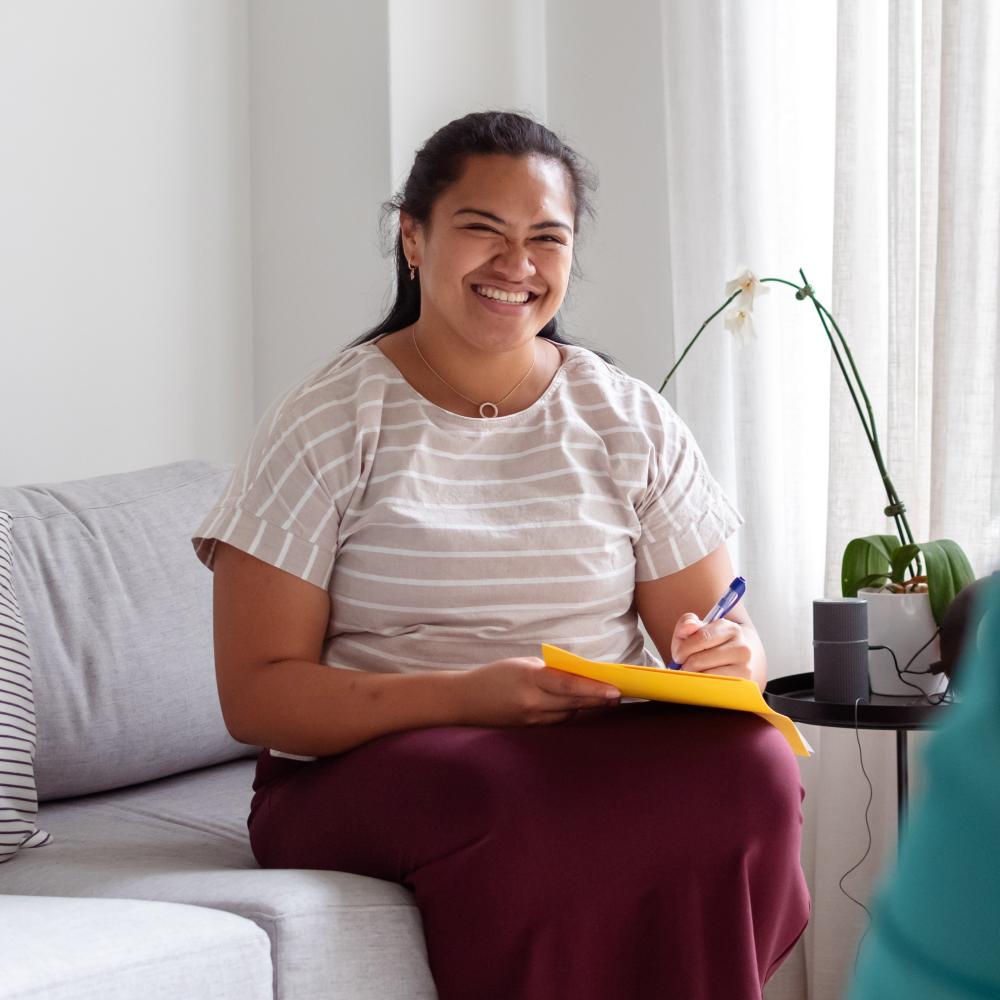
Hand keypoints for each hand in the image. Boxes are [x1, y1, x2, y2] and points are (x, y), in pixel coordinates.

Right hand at [456, 656, 620, 726]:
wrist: (465, 701)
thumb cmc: (494, 676)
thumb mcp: (522, 665)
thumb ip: (549, 672)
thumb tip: (577, 677)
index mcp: (529, 680)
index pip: (568, 686)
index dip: (594, 689)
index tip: (615, 690)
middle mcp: (532, 703)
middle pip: (573, 703)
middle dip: (598, 700)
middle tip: (619, 695)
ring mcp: (531, 720)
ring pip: (568, 714)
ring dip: (585, 706)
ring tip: (605, 699)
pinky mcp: (529, 729)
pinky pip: (556, 721)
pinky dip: (569, 712)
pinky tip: (578, 707)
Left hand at [670, 614, 753, 680]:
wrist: (737, 660)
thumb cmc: (711, 645)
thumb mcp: (697, 630)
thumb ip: (687, 623)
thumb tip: (691, 626)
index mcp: (731, 629)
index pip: (701, 638)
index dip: (683, 649)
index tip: (678, 655)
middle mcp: (742, 648)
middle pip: (699, 660)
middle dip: (685, 664)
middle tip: (684, 666)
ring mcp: (745, 668)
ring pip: (705, 675)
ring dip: (693, 676)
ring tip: (694, 672)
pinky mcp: (743, 685)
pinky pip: (713, 688)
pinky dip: (703, 685)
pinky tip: (703, 680)